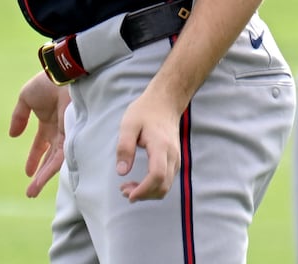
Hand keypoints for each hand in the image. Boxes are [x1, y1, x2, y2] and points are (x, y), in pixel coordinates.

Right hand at [9, 72, 69, 197]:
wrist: (64, 76)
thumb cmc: (47, 82)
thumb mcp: (26, 98)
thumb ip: (19, 116)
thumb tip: (12, 135)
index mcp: (49, 121)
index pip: (41, 144)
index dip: (34, 157)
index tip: (27, 172)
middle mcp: (60, 130)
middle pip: (50, 157)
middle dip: (40, 174)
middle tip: (30, 191)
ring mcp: (67, 134)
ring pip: (55, 162)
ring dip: (43, 177)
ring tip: (31, 192)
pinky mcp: (72, 136)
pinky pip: (61, 157)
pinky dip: (51, 169)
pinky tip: (42, 179)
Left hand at [115, 86, 184, 201]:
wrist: (165, 103)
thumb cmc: (145, 112)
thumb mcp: (129, 125)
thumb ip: (125, 148)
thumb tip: (121, 172)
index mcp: (161, 146)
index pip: (157, 175)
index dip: (144, 190)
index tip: (129, 195)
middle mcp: (172, 155)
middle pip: (163, 185)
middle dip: (143, 194)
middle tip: (123, 191)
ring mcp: (176, 158)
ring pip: (166, 186)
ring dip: (148, 193)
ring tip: (128, 188)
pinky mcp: (174, 160)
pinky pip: (167, 180)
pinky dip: (153, 187)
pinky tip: (139, 183)